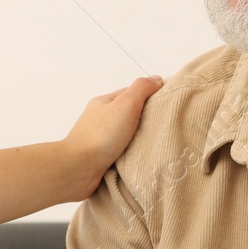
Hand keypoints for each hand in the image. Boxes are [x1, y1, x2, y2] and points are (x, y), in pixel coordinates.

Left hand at [61, 76, 163, 200]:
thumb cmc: (102, 135)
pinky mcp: (100, 158)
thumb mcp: (126, 104)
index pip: (132, 93)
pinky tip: (142, 158)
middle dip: (147, 119)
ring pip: (126, 135)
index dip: (150, 95)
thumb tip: (156, 79)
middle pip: (130, 114)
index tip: (168, 103)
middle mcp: (100, 119)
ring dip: (139, 139)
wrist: (79, 169)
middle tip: (165, 125)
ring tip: (156, 143)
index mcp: (104, 102)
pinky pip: (121, 152)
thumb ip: (141, 89)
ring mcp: (99, 139)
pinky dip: (131, 154)